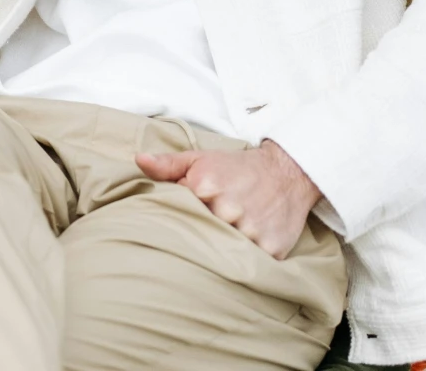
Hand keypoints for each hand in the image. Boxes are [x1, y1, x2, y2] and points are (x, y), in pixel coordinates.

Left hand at [136, 140, 321, 259]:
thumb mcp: (201, 159)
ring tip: (226, 239)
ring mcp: (250, 231)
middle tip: (211, 228)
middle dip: (201, 233)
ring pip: (223, 253)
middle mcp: (227, 210)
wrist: (287, 172)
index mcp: (205, 187)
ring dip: (222, 250)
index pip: (179, 214)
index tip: (188, 216)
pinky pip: (249, 264)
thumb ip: (168, 164)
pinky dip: (246, 260)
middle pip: (200, 236)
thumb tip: (138, 161)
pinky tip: (245, 250)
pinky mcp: (271, 249)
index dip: (182, 216)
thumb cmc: (237, 168)